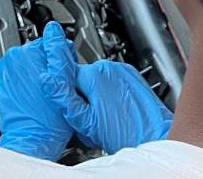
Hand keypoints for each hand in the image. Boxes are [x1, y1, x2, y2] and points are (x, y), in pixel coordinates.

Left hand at [0, 27, 74, 160]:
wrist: (30, 136)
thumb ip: (64, 57)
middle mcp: (14, 55)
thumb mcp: (67, 83)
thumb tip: (60, 39)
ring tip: (42, 89)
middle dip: (46, 64)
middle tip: (54, 82)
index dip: (61, 56)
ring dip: (33, 71)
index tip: (64, 68)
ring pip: (25, 62)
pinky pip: (14, 72)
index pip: (51, 42)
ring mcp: (4, 67)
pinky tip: (30, 92)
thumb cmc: (49, 117)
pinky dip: (21, 78)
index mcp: (31, 51)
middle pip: (37, 51)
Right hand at [39, 21, 171, 152]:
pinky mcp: (133, 76)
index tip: (71, 104)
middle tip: (89, 114)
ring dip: (96, 92)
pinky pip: (113, 80)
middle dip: (82, 93)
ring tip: (104, 113)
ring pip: (98, 78)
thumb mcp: (86, 121)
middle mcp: (109, 67)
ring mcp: (123, 70)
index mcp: (94, 75)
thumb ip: (64, 99)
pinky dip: (110, 91)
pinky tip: (115, 108)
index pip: (67, 74)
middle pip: (82, 76)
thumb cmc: (124, 134)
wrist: (156, 136)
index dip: (67, 91)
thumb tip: (46, 80)